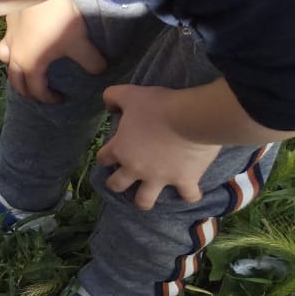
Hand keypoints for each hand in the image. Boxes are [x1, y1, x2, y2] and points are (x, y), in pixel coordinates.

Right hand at [0, 0, 105, 103]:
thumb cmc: (56, 21)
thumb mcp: (79, 41)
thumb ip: (90, 60)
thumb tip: (100, 71)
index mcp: (31, 66)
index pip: (36, 90)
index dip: (49, 98)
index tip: (61, 99)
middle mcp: (15, 57)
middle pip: (15, 81)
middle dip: (27, 90)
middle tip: (40, 92)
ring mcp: (9, 40)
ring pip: (5, 61)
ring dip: (14, 69)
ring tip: (25, 67)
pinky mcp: (8, 25)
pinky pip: (6, 42)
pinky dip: (12, 48)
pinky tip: (22, 41)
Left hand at [98, 84, 218, 208]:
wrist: (191, 117)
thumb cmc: (158, 106)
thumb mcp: (130, 94)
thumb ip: (113, 96)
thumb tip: (108, 105)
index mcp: (121, 150)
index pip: (103, 159)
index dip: (105, 157)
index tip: (110, 156)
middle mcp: (136, 168)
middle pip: (117, 185)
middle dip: (117, 184)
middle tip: (123, 180)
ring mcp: (160, 178)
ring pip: (144, 201)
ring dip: (144, 200)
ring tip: (147, 196)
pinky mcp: (184, 180)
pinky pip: (188, 196)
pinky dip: (190, 195)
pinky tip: (191, 192)